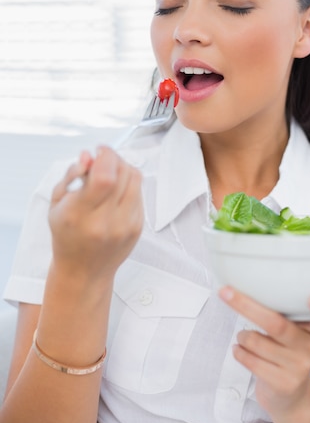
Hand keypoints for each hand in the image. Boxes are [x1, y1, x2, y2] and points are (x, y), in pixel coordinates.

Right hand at [48, 146, 142, 282]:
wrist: (83, 271)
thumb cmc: (67, 236)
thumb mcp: (57, 204)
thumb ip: (71, 175)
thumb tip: (88, 155)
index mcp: (79, 215)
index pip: (104, 177)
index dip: (105, 156)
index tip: (99, 150)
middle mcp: (105, 222)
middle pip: (122, 173)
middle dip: (113, 158)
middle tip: (102, 159)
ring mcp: (125, 226)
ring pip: (135, 179)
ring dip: (123, 167)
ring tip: (109, 171)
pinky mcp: (138, 227)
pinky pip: (139, 192)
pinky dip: (129, 183)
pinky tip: (116, 189)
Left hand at [219, 287, 309, 422]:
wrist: (291, 398)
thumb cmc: (285, 355)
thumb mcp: (292, 334)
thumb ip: (283, 315)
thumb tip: (248, 289)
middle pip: (277, 324)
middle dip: (247, 306)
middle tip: (226, 292)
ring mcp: (298, 367)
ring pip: (257, 342)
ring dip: (242, 336)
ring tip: (243, 338)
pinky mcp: (283, 383)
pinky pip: (251, 361)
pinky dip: (239, 352)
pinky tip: (239, 350)